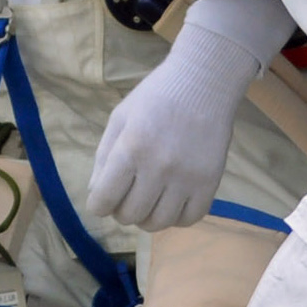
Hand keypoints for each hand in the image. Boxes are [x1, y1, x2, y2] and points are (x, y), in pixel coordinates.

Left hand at [93, 0, 293, 229]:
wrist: (204, 82)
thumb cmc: (156, 97)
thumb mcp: (120, 118)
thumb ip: (104, 157)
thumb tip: (96, 194)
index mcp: (130, 148)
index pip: (104, 200)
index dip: (99, 205)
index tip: (103, 201)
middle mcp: (158, 167)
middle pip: (130, 215)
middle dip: (122, 211)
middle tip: (127, 197)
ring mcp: (187, 177)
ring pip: (159, 223)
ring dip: (148, 218)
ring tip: (149, 201)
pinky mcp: (210, 182)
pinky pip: (189, 220)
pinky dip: (176, 217)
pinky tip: (172, 202)